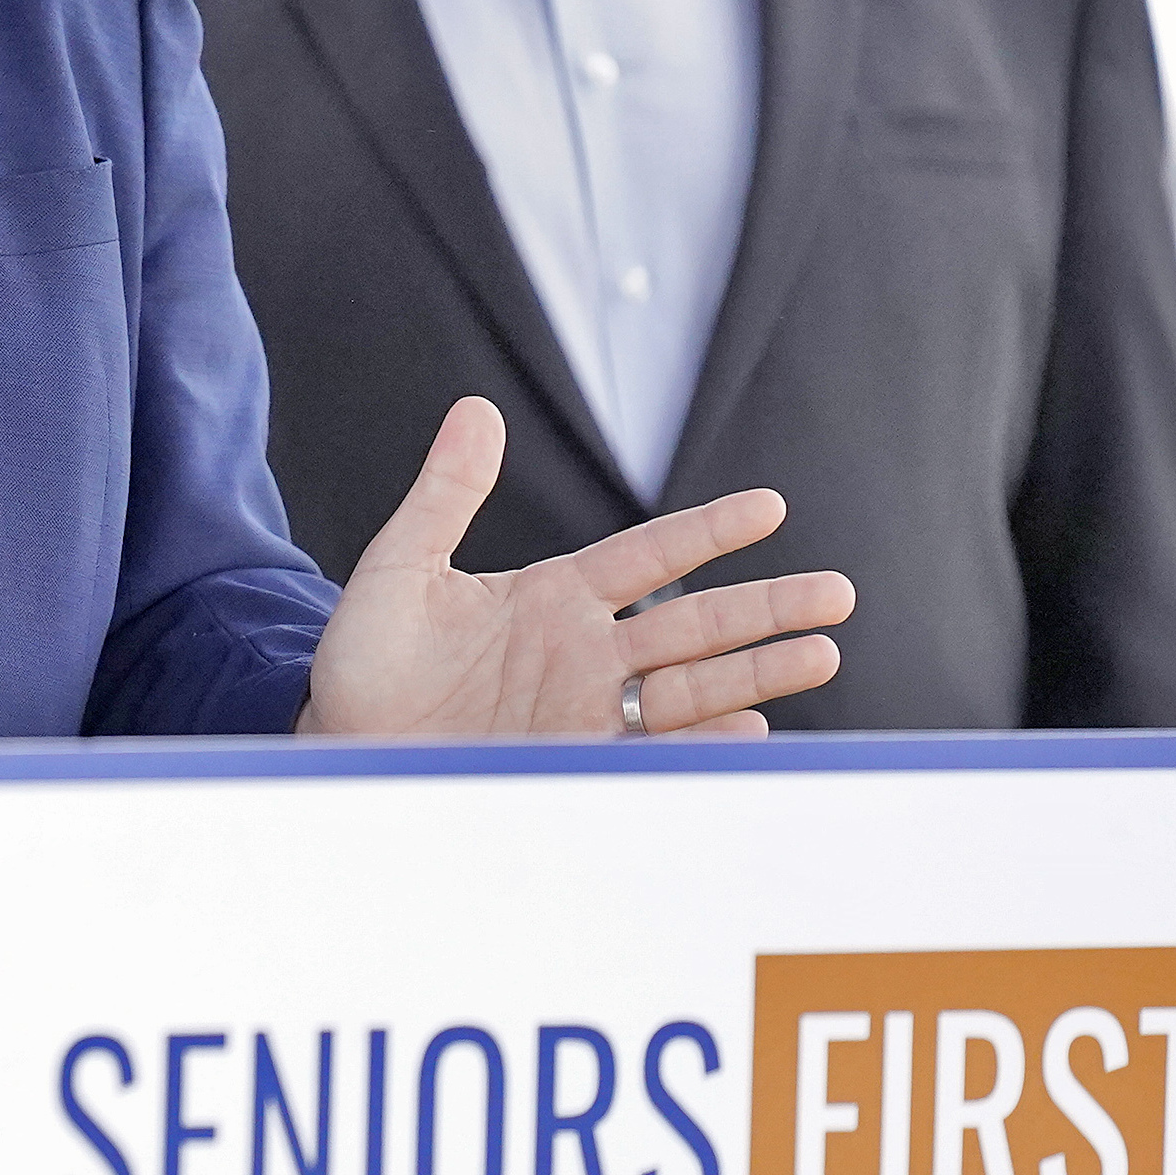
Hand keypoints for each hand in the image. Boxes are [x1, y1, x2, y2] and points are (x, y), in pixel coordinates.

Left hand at [306, 397, 852, 740]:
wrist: (336, 742)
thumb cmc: (366, 657)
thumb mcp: (401, 565)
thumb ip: (445, 493)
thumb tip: (475, 410)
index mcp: (553, 595)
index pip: (649, 553)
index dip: (709, 531)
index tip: (771, 506)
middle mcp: (584, 652)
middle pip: (695, 624)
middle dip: (766, 608)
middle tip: (840, 592)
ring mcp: (585, 711)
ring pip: (690, 687)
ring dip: (756, 673)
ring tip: (822, 654)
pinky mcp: (570, 764)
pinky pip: (648, 752)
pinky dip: (698, 744)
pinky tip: (749, 732)